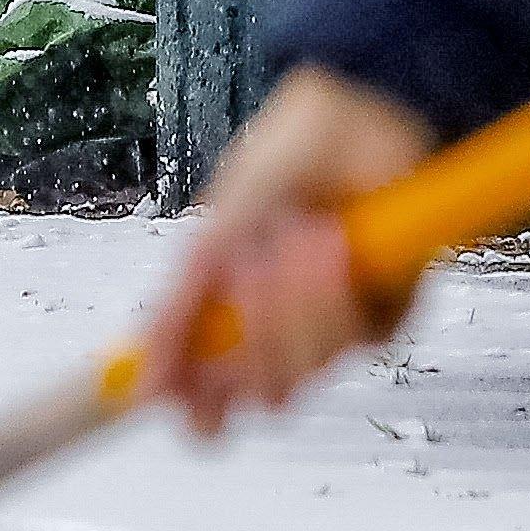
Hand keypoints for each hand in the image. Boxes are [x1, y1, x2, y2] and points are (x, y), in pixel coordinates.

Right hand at [143, 67, 437, 433]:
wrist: (350, 119)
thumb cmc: (279, 165)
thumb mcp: (211, 237)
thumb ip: (178, 313)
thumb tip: (141, 388)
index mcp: (236, 316)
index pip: (217, 395)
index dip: (204, 411)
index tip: (192, 407)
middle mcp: (286, 330)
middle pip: (266, 392)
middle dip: (255, 333)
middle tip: (251, 268)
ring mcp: (337, 324)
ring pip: (310, 368)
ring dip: (297, 300)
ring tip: (302, 234)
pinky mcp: (388, 312)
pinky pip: (358, 340)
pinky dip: (338, 291)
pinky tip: (337, 241)